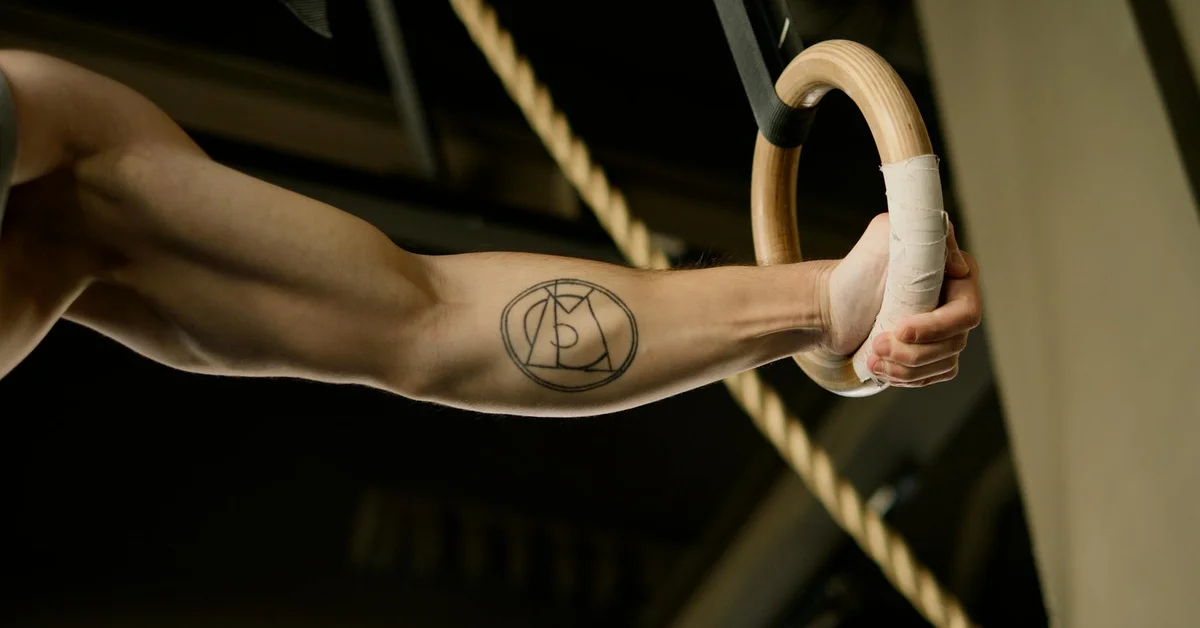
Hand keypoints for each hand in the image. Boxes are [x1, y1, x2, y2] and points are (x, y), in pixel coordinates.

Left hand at [820, 213, 981, 387]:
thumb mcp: (884, 235)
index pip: (965, 313)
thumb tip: (957, 260)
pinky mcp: (929, 354)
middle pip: (954, 344)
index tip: (899, 328)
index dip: (935, 327)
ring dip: (906, 367)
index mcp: (954, 276)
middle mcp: (955, 304)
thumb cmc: (855, 270)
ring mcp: (945, 332)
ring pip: (943, 363)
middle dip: (913, 351)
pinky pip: (932, 375)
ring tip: (873, 358)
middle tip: (876, 346)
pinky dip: (906, 377)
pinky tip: (880, 368)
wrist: (830, 304)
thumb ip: (921, 229)